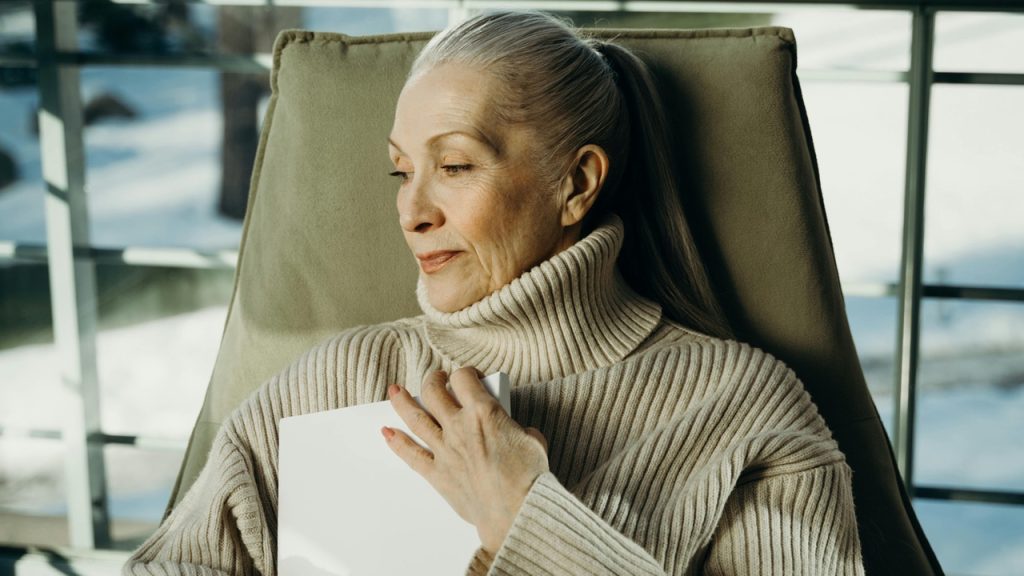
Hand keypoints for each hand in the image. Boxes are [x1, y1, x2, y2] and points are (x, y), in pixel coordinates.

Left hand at [382, 368, 549, 554]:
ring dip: (402, 402)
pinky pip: (410, 455)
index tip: (470, 378)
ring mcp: (445, 450)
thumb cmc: (529, 479)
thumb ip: (520, 430)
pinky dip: (396, 442)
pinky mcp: (438, 474)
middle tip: (436, 379)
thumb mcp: (534, 441)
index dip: (466, 373)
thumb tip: (519, 433)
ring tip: (395, 391)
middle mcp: (459, 426)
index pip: (464, 378)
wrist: (516, 512)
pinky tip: (387, 433)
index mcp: (483, 413)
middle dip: (433, 380)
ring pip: (415, 418)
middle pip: (434, 392)